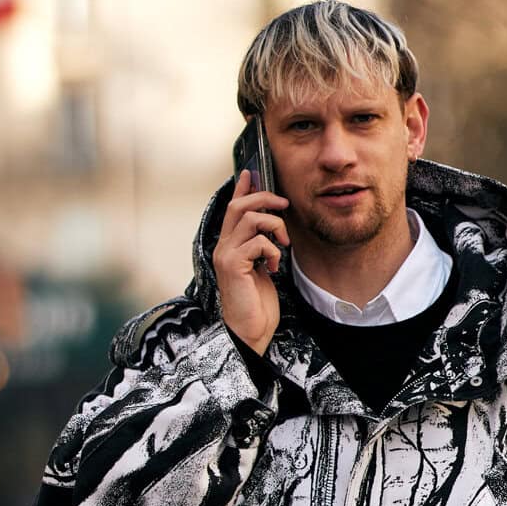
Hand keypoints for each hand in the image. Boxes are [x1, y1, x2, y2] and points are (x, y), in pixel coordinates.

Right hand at [214, 168, 289, 354]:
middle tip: (284, 206)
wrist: (250, 332)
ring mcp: (225, 255)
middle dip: (264, 199)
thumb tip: (272, 228)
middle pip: (238, 206)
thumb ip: (261, 248)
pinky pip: (257, 241)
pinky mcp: (233, 265)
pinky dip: (272, 250)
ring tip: (284, 244)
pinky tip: (275, 266)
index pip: (232, 208)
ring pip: (249, 218)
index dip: (242, 188)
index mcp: (229, 247)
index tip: (253, 173)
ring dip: (274, 226)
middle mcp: (223, 247)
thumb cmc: (257, 305)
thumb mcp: (262, 269)